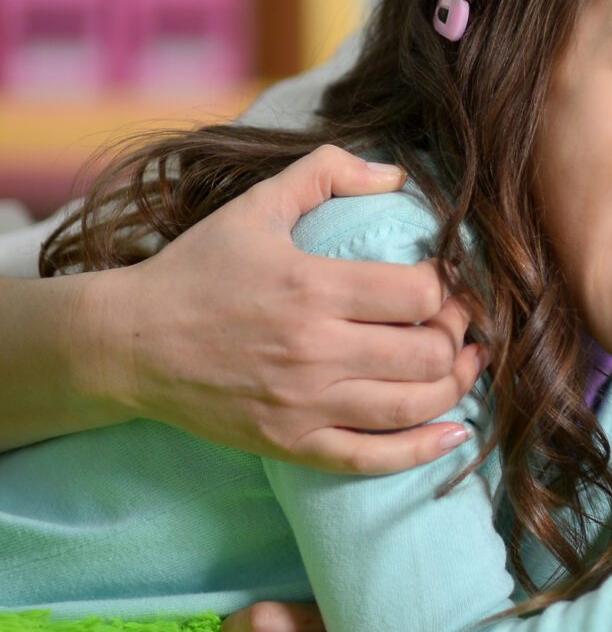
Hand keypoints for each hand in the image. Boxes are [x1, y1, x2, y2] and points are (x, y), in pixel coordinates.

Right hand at [81, 144, 485, 473]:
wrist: (125, 341)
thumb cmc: (197, 268)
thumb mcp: (257, 206)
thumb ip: (327, 172)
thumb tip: (399, 175)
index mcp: (312, 287)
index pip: (421, 294)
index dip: (451, 288)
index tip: (450, 281)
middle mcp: (313, 349)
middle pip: (428, 353)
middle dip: (458, 335)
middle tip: (459, 322)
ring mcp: (302, 402)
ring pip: (412, 406)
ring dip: (456, 387)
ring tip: (467, 364)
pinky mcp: (290, 442)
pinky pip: (372, 458)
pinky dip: (422, 450)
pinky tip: (454, 435)